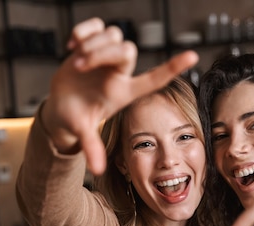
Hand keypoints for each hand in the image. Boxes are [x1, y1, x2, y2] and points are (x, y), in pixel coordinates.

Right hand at [41, 18, 198, 173]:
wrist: (60, 106)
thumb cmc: (76, 118)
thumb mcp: (84, 132)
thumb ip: (92, 147)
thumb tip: (97, 171)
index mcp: (124, 91)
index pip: (154, 78)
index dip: (173, 67)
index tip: (193, 57)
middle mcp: (119, 73)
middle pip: (127, 50)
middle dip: (102, 53)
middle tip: (79, 65)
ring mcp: (106, 57)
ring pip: (112, 35)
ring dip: (91, 44)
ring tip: (75, 60)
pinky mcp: (92, 44)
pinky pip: (96, 25)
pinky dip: (83, 30)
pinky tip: (71, 44)